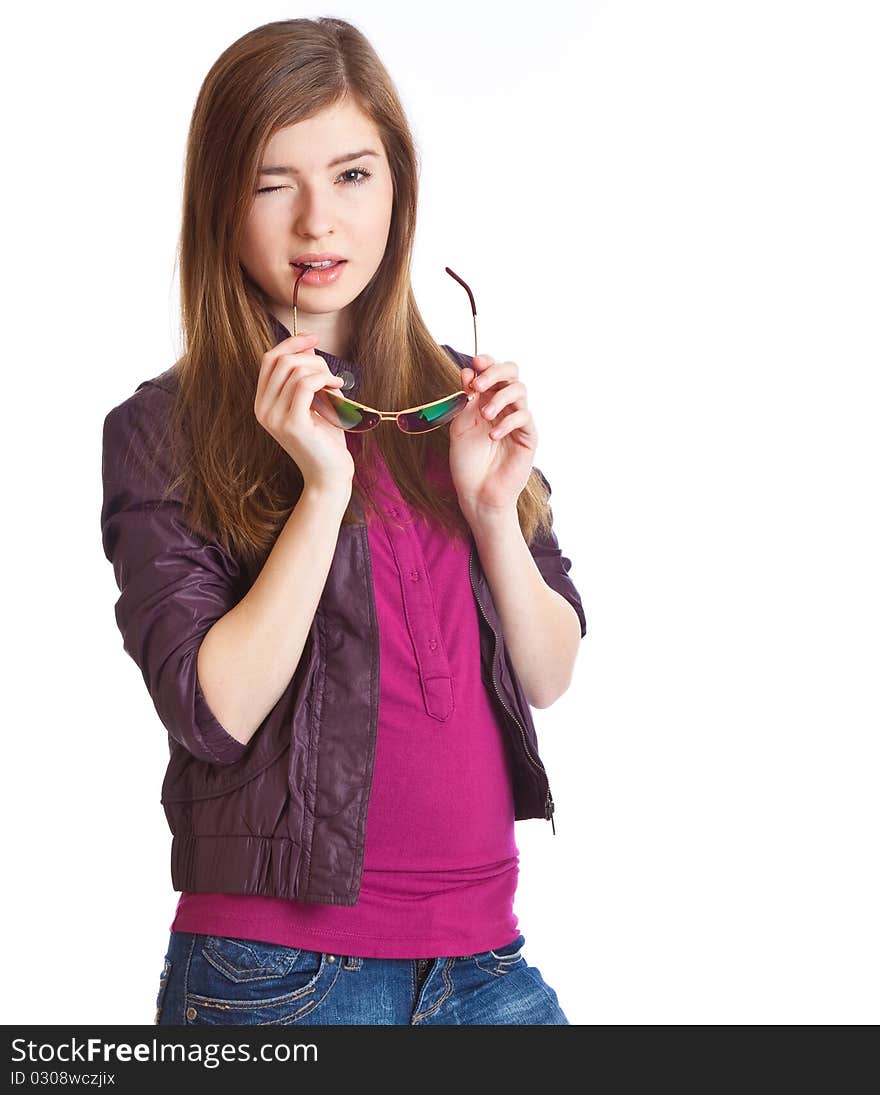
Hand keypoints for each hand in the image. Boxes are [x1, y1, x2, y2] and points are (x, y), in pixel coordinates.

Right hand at [254, 331, 352, 491]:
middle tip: (332, 375)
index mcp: (263, 403)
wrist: (330, 474)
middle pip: (282, 360)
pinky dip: (324, 379)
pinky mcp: (291, 424)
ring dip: (322, 371)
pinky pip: (305, 384)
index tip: (314, 338)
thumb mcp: (315, 400)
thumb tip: (307, 343)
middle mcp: (262, 410)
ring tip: (336, 386)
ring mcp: (274, 417)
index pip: (269, 359)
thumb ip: (306, 375)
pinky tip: (337, 389)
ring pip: (295, 370)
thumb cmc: (325, 439)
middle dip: (312, 358)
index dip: (291, 343)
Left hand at [448, 353, 537, 515]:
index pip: (493, 372)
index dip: (487, 362)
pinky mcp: (528, 437)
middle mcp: (504, 406)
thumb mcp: (459, 427)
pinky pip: (524, 417)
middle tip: (478, 386)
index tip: (475, 364)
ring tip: (484, 415)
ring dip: (500, 398)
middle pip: (512, 373)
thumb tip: (467, 372)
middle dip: (496, 372)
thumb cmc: (467, 463)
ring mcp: (517, 420)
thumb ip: (465, 401)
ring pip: (520, 391)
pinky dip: (507, 422)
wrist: (477, 494)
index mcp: (486, 400)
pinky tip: (492, 435)